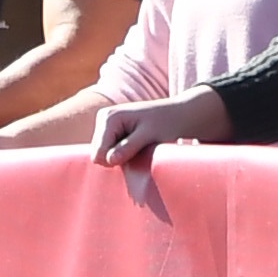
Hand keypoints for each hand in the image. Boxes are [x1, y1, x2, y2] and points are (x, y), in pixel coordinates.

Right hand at [90, 85, 216, 171]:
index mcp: (109, 118)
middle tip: (141, 149)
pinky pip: (109, 154)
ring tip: (140, 146)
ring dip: (121, 157)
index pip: (98, 154)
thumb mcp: (150, 136)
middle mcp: (103, 119)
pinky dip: (123, 155)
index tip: (137, 152)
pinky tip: (137, 146)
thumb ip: (129, 147)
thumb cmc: (167, 123)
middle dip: (117, 159)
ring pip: (103, 156)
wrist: (179, 114)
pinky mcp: (112, 132)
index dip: (116, 161)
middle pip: (98, 156)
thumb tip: (109, 160)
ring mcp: (106, 126)